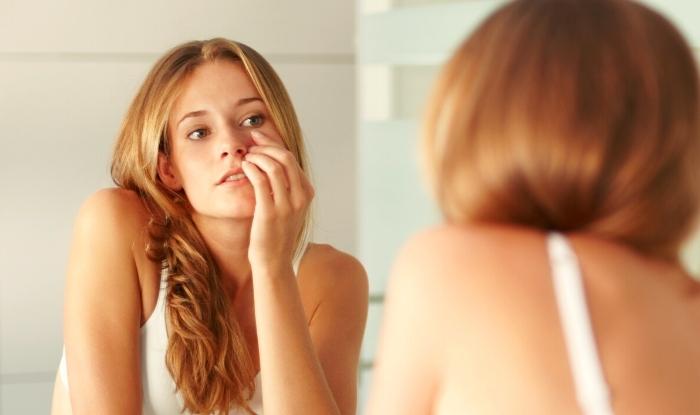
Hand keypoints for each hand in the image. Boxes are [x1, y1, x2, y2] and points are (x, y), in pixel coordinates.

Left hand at [241, 130, 313, 272]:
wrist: (273, 261)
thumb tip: (271, 160)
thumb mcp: (288, 207)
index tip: (258, 137)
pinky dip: (252, 168)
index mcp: (307, 194)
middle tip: (250, 143)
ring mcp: (287, 206)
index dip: (273, 144)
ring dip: (257, 156)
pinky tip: (244, 167)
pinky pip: (261, 181)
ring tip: (246, 156)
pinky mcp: (270, 212)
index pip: (291, 159)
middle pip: (285, 158)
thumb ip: (285, 186)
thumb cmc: (276, 233)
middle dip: (266, 145)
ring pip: (274, 167)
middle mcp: (301, 198)